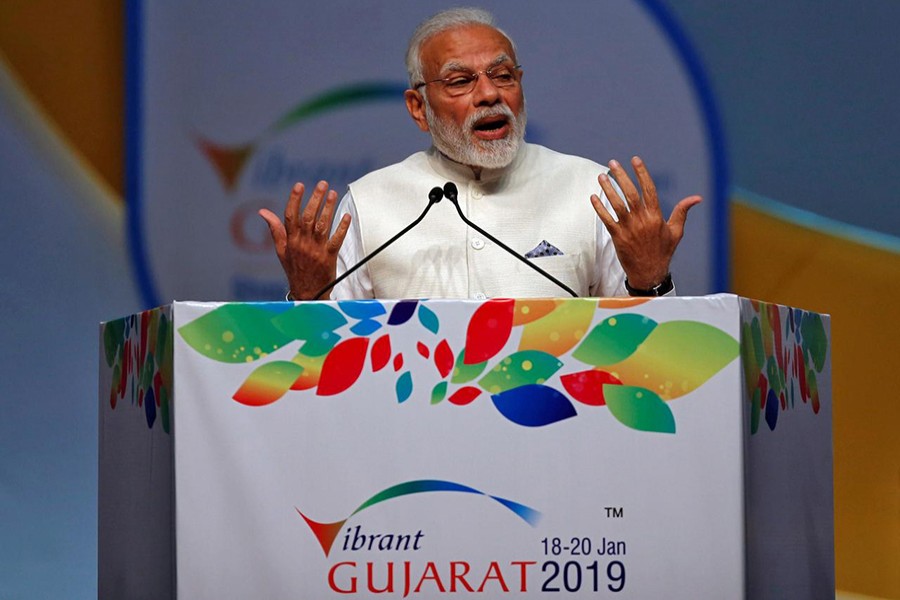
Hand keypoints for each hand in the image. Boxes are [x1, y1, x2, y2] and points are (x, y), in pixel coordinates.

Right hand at [258, 181, 350, 299]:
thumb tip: (263, 212)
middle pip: (308, 217)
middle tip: (322, 184)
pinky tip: (346, 216)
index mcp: (290, 241)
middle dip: (315, 199)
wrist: (307, 292)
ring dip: (328, 208)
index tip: (299, 185)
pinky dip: (341, 227)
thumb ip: (275, 229)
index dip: (294, 199)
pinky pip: (335, 240)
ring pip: (322, 225)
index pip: (290, 216)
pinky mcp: (328, 258)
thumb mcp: (281, 250)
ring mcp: (315, 251)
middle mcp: (302, 244)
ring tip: (333, 193)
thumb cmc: (294, 268)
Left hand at [590, 156, 701, 289]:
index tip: (635, 160)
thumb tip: (697, 198)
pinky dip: (599, 209)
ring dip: (608, 190)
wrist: (650, 273)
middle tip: (613, 163)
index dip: (642, 173)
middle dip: (621, 177)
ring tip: (601, 177)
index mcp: (656, 217)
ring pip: (617, 205)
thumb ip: (682, 212)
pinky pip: (607, 220)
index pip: (649, 190)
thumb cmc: (663, 251)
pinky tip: (593, 197)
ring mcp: (629, 229)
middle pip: (630, 194)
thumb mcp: (676, 231)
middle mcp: (642, 221)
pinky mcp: (618, 238)